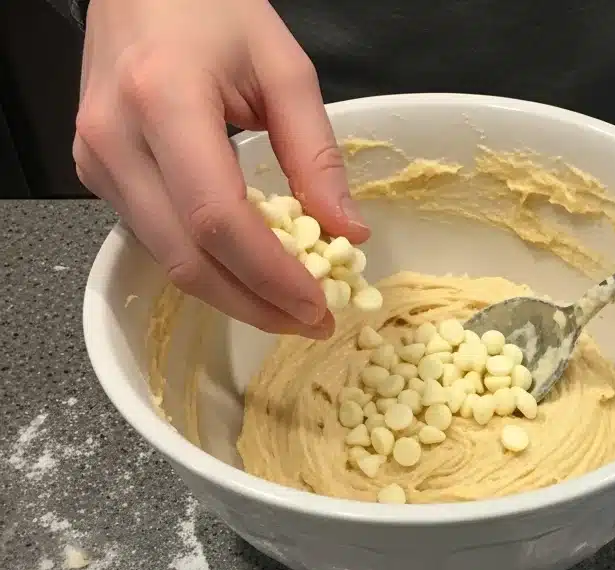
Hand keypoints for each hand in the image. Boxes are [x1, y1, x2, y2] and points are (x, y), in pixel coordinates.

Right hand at [74, 0, 368, 337]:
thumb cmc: (210, 7)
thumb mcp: (283, 68)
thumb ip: (317, 154)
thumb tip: (348, 234)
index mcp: (163, 100)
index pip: (218, 219)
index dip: (270, 276)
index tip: (317, 305)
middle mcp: (116, 139)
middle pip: (189, 258)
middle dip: (257, 305)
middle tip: (312, 323)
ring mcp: (97, 161)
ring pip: (170, 262)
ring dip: (236, 296)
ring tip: (290, 307)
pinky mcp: (96, 174)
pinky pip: (158, 242)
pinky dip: (210, 269)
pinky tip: (252, 275)